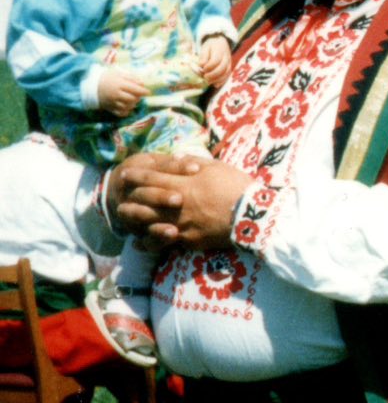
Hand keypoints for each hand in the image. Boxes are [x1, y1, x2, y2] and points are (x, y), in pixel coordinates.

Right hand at [95, 69, 149, 116]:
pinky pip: (121, 113)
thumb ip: (131, 78)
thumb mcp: (118, 74)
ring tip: (131, 100)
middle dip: (138, 98)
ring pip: (128, 107)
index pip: (135, 89)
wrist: (89, 85)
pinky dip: (126, 111)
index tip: (148, 92)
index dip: (144, 91)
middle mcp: (116, 94)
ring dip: (133, 104)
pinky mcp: (109, 108)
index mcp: (119, 84)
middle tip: (138, 95)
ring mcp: (112, 102)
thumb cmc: (106, 77)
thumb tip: (143, 84)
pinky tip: (126, 106)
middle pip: (132, 99)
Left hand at [112, 156, 250, 249]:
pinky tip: (141, 242)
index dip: (137, 176)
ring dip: (134, 220)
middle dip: (130, 198)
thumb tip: (178, 160)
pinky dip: (149, 242)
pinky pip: (164, 242)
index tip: (126, 174)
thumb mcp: (217, 168)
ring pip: (148, 224)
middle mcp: (176, 206)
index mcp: (183, 185)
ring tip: (125, 218)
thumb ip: (194, 163)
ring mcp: (181, 225)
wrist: (254, 216)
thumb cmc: (238, 187)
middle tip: (119, 196)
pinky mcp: (189, 240)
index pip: (152, 179)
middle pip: (145, 202)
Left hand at [196, 35, 232, 86]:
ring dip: (217, 79)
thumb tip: (201, 65)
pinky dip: (222, 81)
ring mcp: (229, 63)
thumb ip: (203, 56)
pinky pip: (227, 76)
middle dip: (213, 74)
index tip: (203, 68)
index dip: (209, 67)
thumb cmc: (211, 46)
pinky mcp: (229, 68)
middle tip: (205, 77)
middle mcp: (226, 58)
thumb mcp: (205, 47)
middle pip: (222, 68)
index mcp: (219, 51)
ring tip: (208, 81)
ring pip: (226, 73)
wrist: (221, 42)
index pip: (215, 61)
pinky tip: (215, 84)